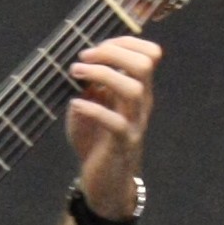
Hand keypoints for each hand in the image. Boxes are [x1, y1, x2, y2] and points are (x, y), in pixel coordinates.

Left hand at [65, 35, 160, 209]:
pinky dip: (93, 109)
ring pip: (133, 89)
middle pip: (144, 64)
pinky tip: (75, 105)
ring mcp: (134, 123)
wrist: (104, 182)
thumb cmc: (95, 141)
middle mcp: (141, 103)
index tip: (94, 48)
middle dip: (113, 53)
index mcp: (138, 90)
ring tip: (75, 74)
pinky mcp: (122, 144)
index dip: (124, 42)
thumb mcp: (90, 106)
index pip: (148, 54)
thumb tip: (81, 63)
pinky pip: (115, 123)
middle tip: (84, 57)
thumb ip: (89, 85)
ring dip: (102, 75)